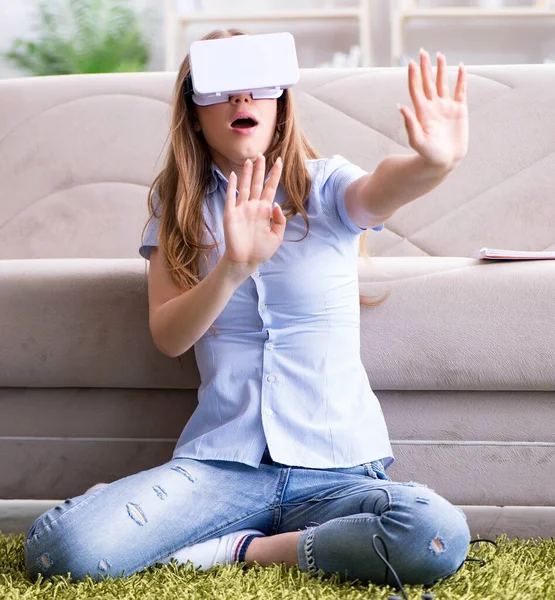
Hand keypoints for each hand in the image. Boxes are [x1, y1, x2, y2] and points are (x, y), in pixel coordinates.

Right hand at [222, 153, 285, 271]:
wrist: (245, 261)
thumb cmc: (261, 251)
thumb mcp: (277, 237)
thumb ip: (280, 221)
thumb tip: (277, 204)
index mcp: (265, 211)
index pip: (271, 188)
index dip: (275, 175)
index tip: (279, 161)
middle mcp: (253, 207)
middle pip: (258, 183)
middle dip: (260, 169)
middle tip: (261, 153)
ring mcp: (242, 209)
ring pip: (245, 186)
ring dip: (247, 173)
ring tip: (250, 160)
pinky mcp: (231, 214)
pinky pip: (231, 197)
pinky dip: (232, 186)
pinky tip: (233, 174)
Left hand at [398, 49, 467, 169]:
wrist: (444, 162)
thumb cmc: (428, 155)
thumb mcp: (418, 141)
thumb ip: (410, 125)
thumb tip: (401, 107)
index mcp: (422, 112)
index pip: (416, 89)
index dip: (414, 76)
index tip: (411, 62)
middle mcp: (433, 106)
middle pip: (428, 82)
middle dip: (425, 67)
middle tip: (422, 52)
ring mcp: (446, 107)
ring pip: (443, 83)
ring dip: (441, 69)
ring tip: (439, 55)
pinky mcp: (460, 110)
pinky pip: (461, 90)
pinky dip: (462, 79)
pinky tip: (461, 67)